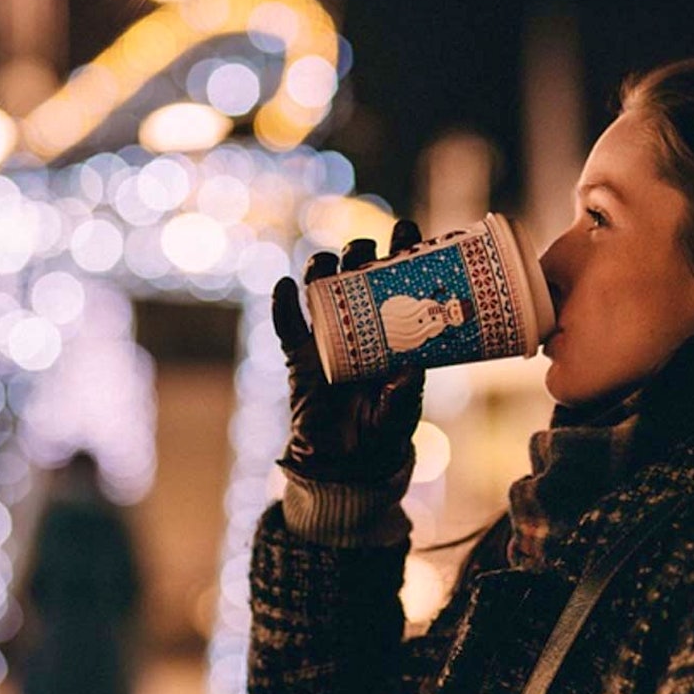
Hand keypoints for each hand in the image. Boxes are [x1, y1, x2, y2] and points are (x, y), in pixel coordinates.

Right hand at [272, 219, 425, 482]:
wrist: (347, 463)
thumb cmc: (383, 432)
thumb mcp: (401, 412)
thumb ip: (404, 392)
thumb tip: (411, 367)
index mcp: (392, 331)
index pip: (397, 283)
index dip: (400, 252)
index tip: (406, 230)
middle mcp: (359, 327)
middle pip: (356, 276)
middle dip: (359, 254)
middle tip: (365, 250)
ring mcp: (326, 338)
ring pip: (320, 291)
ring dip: (321, 270)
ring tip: (325, 263)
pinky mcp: (299, 357)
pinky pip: (287, 326)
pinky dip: (282, 305)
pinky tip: (284, 287)